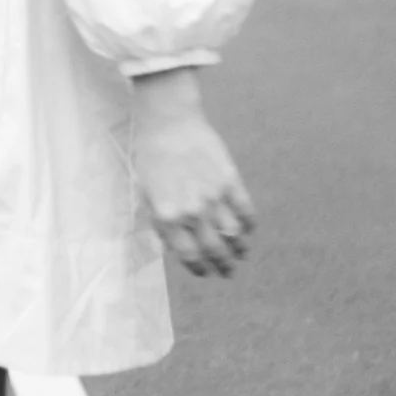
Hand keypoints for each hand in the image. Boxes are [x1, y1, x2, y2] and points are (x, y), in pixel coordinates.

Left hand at [128, 71, 254, 277]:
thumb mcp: (145, 194)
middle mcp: (192, 213)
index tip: (206, 273)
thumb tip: (169, 250)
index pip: (189, 256)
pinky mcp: (230, 181)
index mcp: (168, 218)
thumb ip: (159, 224)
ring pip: (233, 236)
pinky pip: (246, 211)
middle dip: (223, 266)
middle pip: (214, 251)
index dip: (200, 269)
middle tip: (228, 272)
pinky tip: (248, 229)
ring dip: (239, 249)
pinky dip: (249, 224)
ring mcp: (213, 198)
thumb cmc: (151, 157)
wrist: (168, 122)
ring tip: (241, 254)